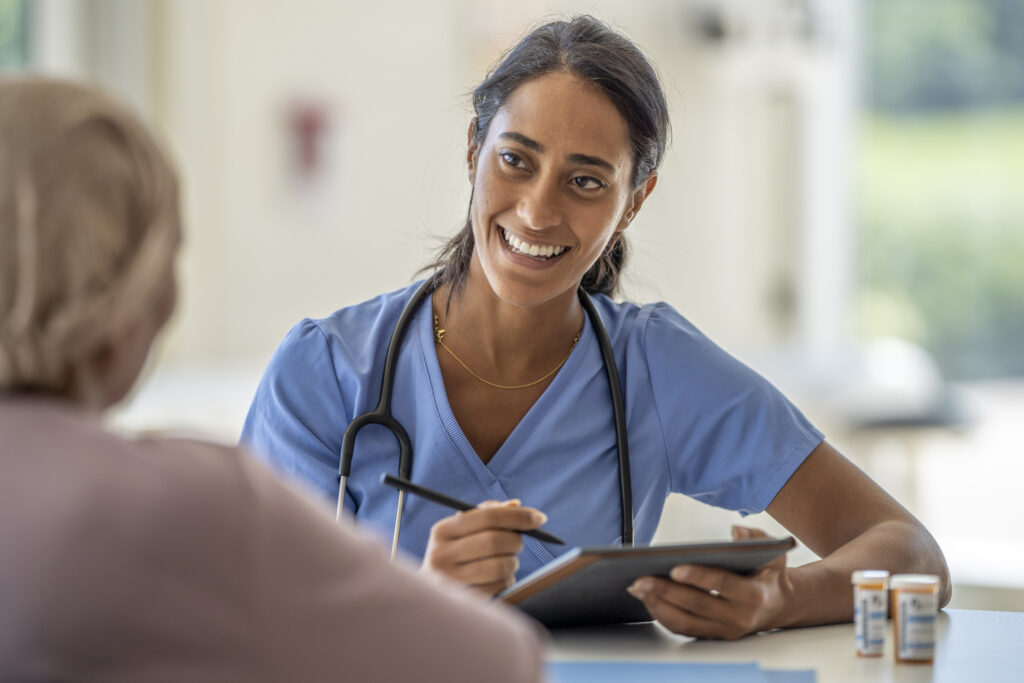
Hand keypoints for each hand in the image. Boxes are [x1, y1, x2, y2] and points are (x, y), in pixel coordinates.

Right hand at [422, 500, 545, 595]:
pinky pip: (499, 587)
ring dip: (512, 563)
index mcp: (442, 531)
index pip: (487, 516)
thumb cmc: (454, 558)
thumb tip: (516, 504)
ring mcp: (450, 581)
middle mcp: (441, 555)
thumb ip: (486, 515)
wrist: (430, 599)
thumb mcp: (461, 534)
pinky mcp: (463, 602)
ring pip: (500, 566)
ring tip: (505, 563)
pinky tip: (497, 580)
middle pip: (495, 541)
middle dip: (516, 541)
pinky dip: (506, 581)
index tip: (540, 519)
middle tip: (518, 544)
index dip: (517, 516)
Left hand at [626, 525, 790, 639]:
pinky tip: (646, 598)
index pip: (723, 585)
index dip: (699, 577)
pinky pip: (683, 628)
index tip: (674, 568)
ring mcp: (724, 630)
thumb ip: (757, 538)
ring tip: (636, 588)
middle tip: (640, 579)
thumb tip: (736, 532)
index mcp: (754, 595)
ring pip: (685, 621)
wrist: (778, 606)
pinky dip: (662, 614)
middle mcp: (739, 617)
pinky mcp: (712, 635)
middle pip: (696, 605)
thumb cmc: (769, 574)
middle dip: (665, 591)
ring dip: (657, 605)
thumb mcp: (774, 552)